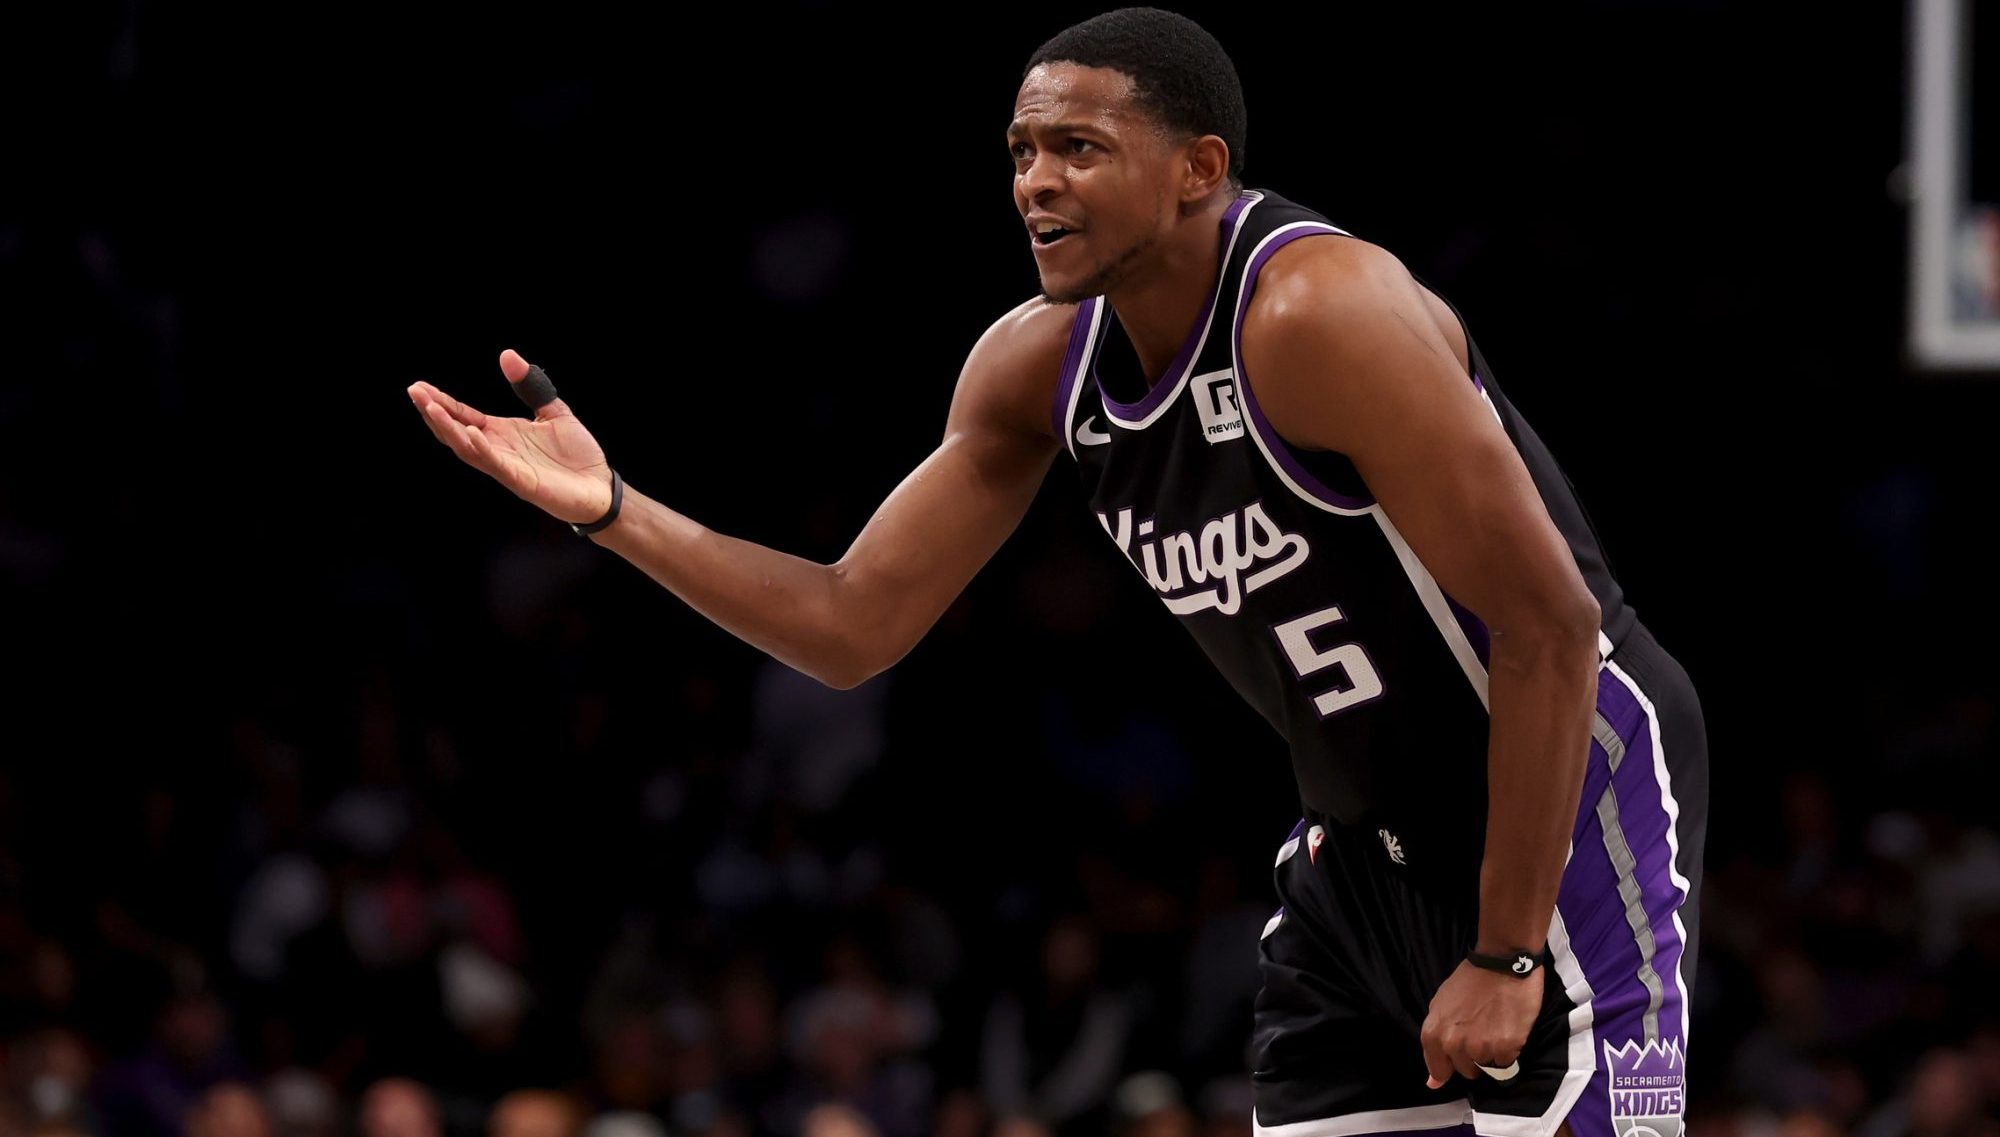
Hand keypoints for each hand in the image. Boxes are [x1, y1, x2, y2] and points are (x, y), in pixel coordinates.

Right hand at [408, 349, 614, 524]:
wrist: (600, 487)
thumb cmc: (577, 456)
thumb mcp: (553, 412)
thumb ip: (531, 387)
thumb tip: (507, 355)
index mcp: (502, 434)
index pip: (463, 415)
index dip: (441, 402)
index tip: (419, 387)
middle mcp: (498, 450)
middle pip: (456, 431)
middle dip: (433, 412)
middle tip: (414, 392)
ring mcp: (507, 467)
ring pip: (467, 449)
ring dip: (448, 428)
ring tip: (430, 408)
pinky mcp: (521, 481)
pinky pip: (496, 465)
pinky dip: (482, 449)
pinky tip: (472, 432)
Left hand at [1420, 960, 1540, 1088]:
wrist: (1502, 963)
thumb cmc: (1470, 981)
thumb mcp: (1440, 1005)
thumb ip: (1435, 1043)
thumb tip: (1433, 1083)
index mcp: (1434, 1034)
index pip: (1439, 1071)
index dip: (1450, 1065)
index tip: (1460, 1055)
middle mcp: (1455, 1045)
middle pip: (1466, 1071)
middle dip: (1473, 1057)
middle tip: (1481, 1030)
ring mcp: (1481, 1048)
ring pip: (1487, 1068)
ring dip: (1492, 1053)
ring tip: (1496, 1027)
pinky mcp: (1507, 1047)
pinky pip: (1507, 1063)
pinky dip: (1509, 1050)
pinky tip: (1508, 1028)